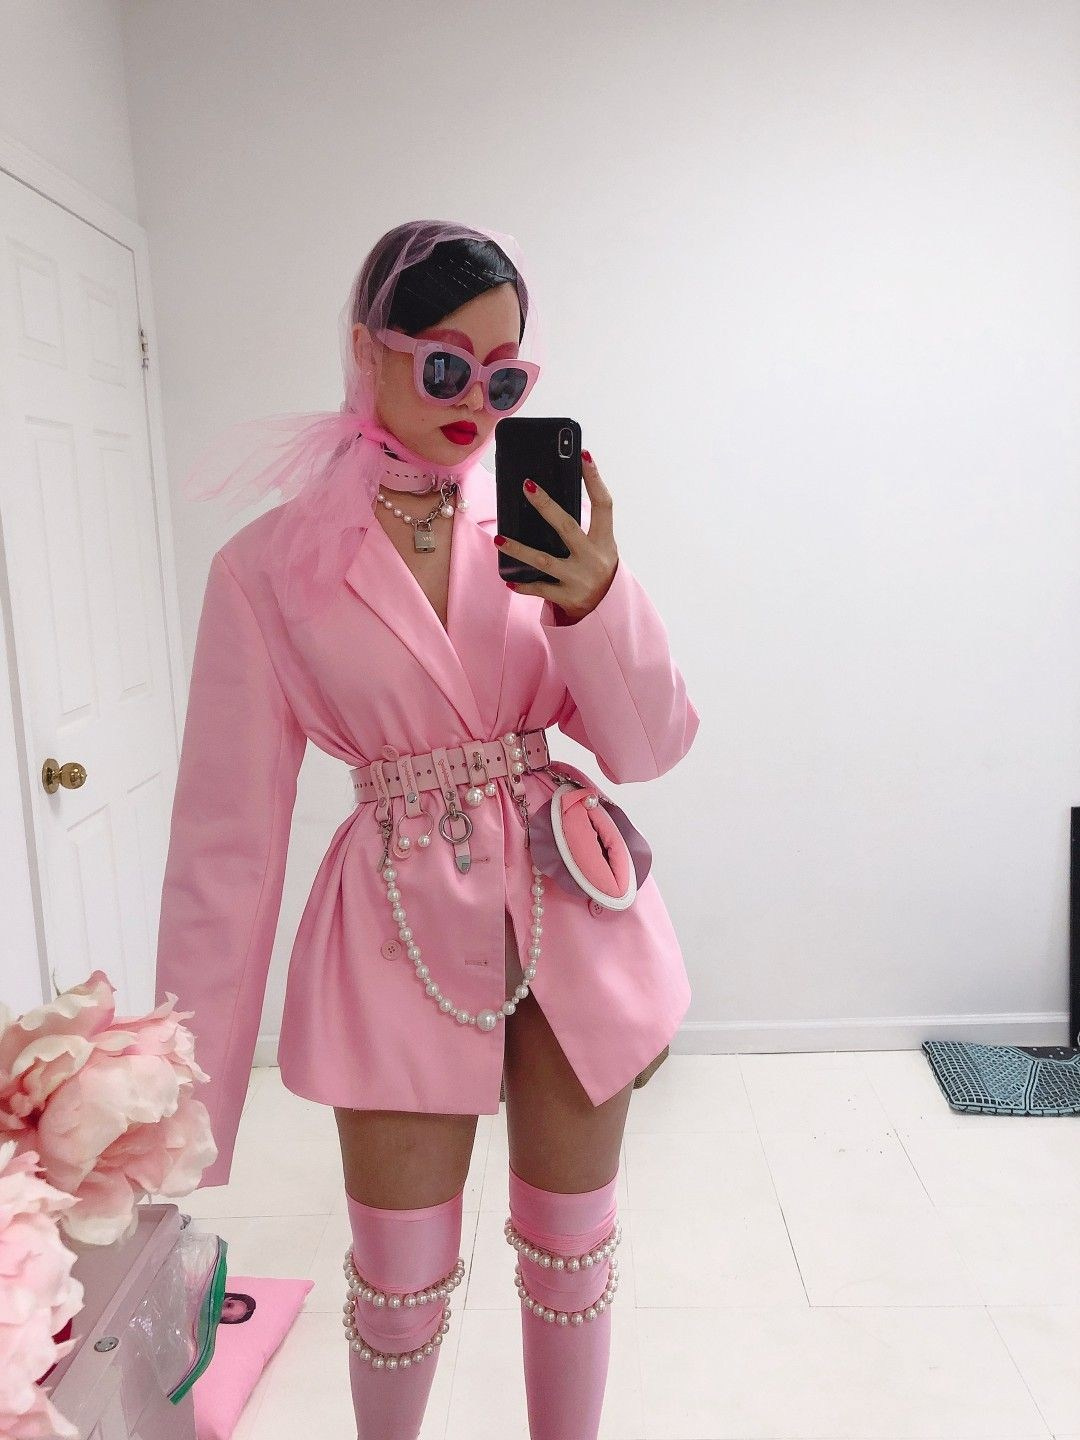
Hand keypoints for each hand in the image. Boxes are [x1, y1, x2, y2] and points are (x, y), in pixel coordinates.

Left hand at [495, 452, 618, 623]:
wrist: (606, 611)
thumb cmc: (597, 569)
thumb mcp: (599, 547)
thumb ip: (582, 527)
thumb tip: (546, 500)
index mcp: (605, 541)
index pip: (604, 505)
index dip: (595, 480)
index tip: (584, 456)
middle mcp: (594, 559)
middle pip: (568, 527)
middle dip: (547, 506)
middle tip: (527, 485)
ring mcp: (580, 579)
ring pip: (545, 561)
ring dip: (520, 549)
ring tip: (498, 539)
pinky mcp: (568, 598)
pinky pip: (540, 589)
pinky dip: (524, 585)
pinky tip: (508, 579)